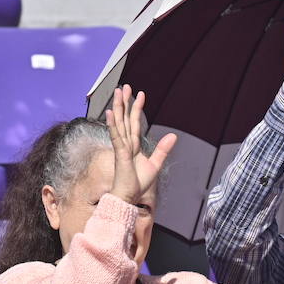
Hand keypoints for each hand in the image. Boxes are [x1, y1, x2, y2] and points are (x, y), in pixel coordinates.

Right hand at [105, 84, 176, 205]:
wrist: (128, 197)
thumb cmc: (137, 183)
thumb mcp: (155, 165)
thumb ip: (163, 150)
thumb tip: (173, 136)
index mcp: (133, 145)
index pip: (135, 122)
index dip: (137, 108)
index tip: (140, 94)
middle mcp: (126, 143)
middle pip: (125, 118)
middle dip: (125, 102)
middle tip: (125, 86)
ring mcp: (121, 147)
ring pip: (119, 123)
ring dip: (118, 107)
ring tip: (117, 92)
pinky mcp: (119, 154)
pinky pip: (116, 136)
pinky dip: (112, 124)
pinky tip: (109, 113)